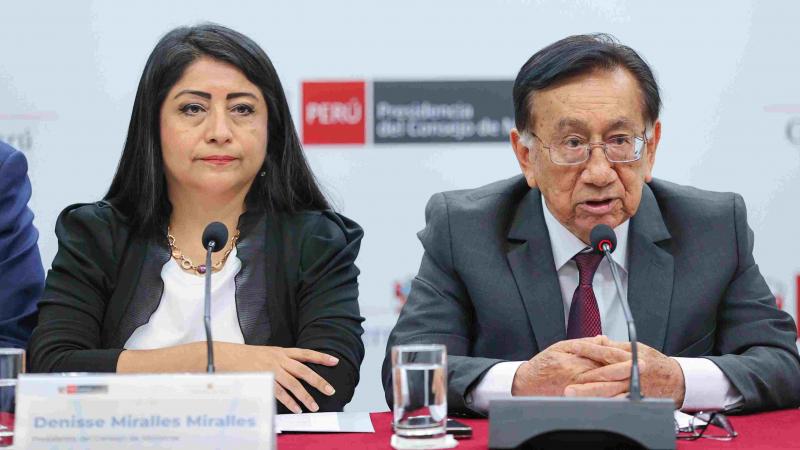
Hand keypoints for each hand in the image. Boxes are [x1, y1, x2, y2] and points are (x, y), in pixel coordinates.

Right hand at [220, 345, 338, 412]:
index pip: (306, 353)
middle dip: (319, 381)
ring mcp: (272, 370)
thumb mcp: (268, 353)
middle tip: (331, 390)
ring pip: (294, 384)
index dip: (321, 357)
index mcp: (282, 352)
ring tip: (314, 406)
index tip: (335, 361)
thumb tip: (295, 371)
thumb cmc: (247, 356)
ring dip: (305, 397)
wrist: (228, 356)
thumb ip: (282, 360)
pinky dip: (290, 402)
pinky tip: (297, 409)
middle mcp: (280, 359)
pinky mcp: (264, 380)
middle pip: (304, 371)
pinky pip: (280, 393)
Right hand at [511, 335, 630, 396]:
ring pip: (606, 389)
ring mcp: (579, 390)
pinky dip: (612, 399)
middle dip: (628, 371)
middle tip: (644, 368)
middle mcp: (579, 377)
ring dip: (624, 386)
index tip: (637, 356)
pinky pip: (598, 400)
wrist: (528, 383)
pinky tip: (624, 397)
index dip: (622, 357)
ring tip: (639, 383)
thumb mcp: (562, 347)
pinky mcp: (578, 400)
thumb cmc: (544, 365)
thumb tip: (603, 339)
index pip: (604, 358)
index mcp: (577, 362)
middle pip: (608, 374)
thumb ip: (585, 344)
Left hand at [568, 340, 684, 405]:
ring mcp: (632, 389)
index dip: (589, 349)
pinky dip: (604, 405)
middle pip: (605, 376)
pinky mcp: (634, 400)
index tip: (573, 348)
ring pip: (608, 393)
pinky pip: (617, 403)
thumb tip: (598, 339)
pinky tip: (590, 406)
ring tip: (573, 395)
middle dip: (585, 380)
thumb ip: (615, 346)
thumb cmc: (654, 362)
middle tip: (568, 384)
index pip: (606, 352)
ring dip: (590, 395)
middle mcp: (630, 374)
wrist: (675, 380)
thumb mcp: (635, 348)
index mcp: (630, 358)